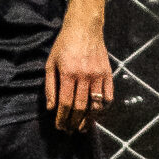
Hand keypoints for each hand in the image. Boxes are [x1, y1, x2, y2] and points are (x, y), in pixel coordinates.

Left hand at [44, 15, 113, 133]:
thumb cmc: (64, 45)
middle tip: (69, 130)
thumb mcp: (51, 63)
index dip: (62, 118)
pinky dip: (103, 108)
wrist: (85, 27)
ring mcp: (98, 76)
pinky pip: (108, 96)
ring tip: (82, 128)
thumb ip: (50, 86)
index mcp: (68, 74)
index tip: (60, 127)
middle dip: (74, 122)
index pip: (65, 103)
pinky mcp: (108, 74)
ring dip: (89, 120)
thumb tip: (51, 108)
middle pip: (80, 107)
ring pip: (95, 105)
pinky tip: (96, 114)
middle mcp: (85, 76)